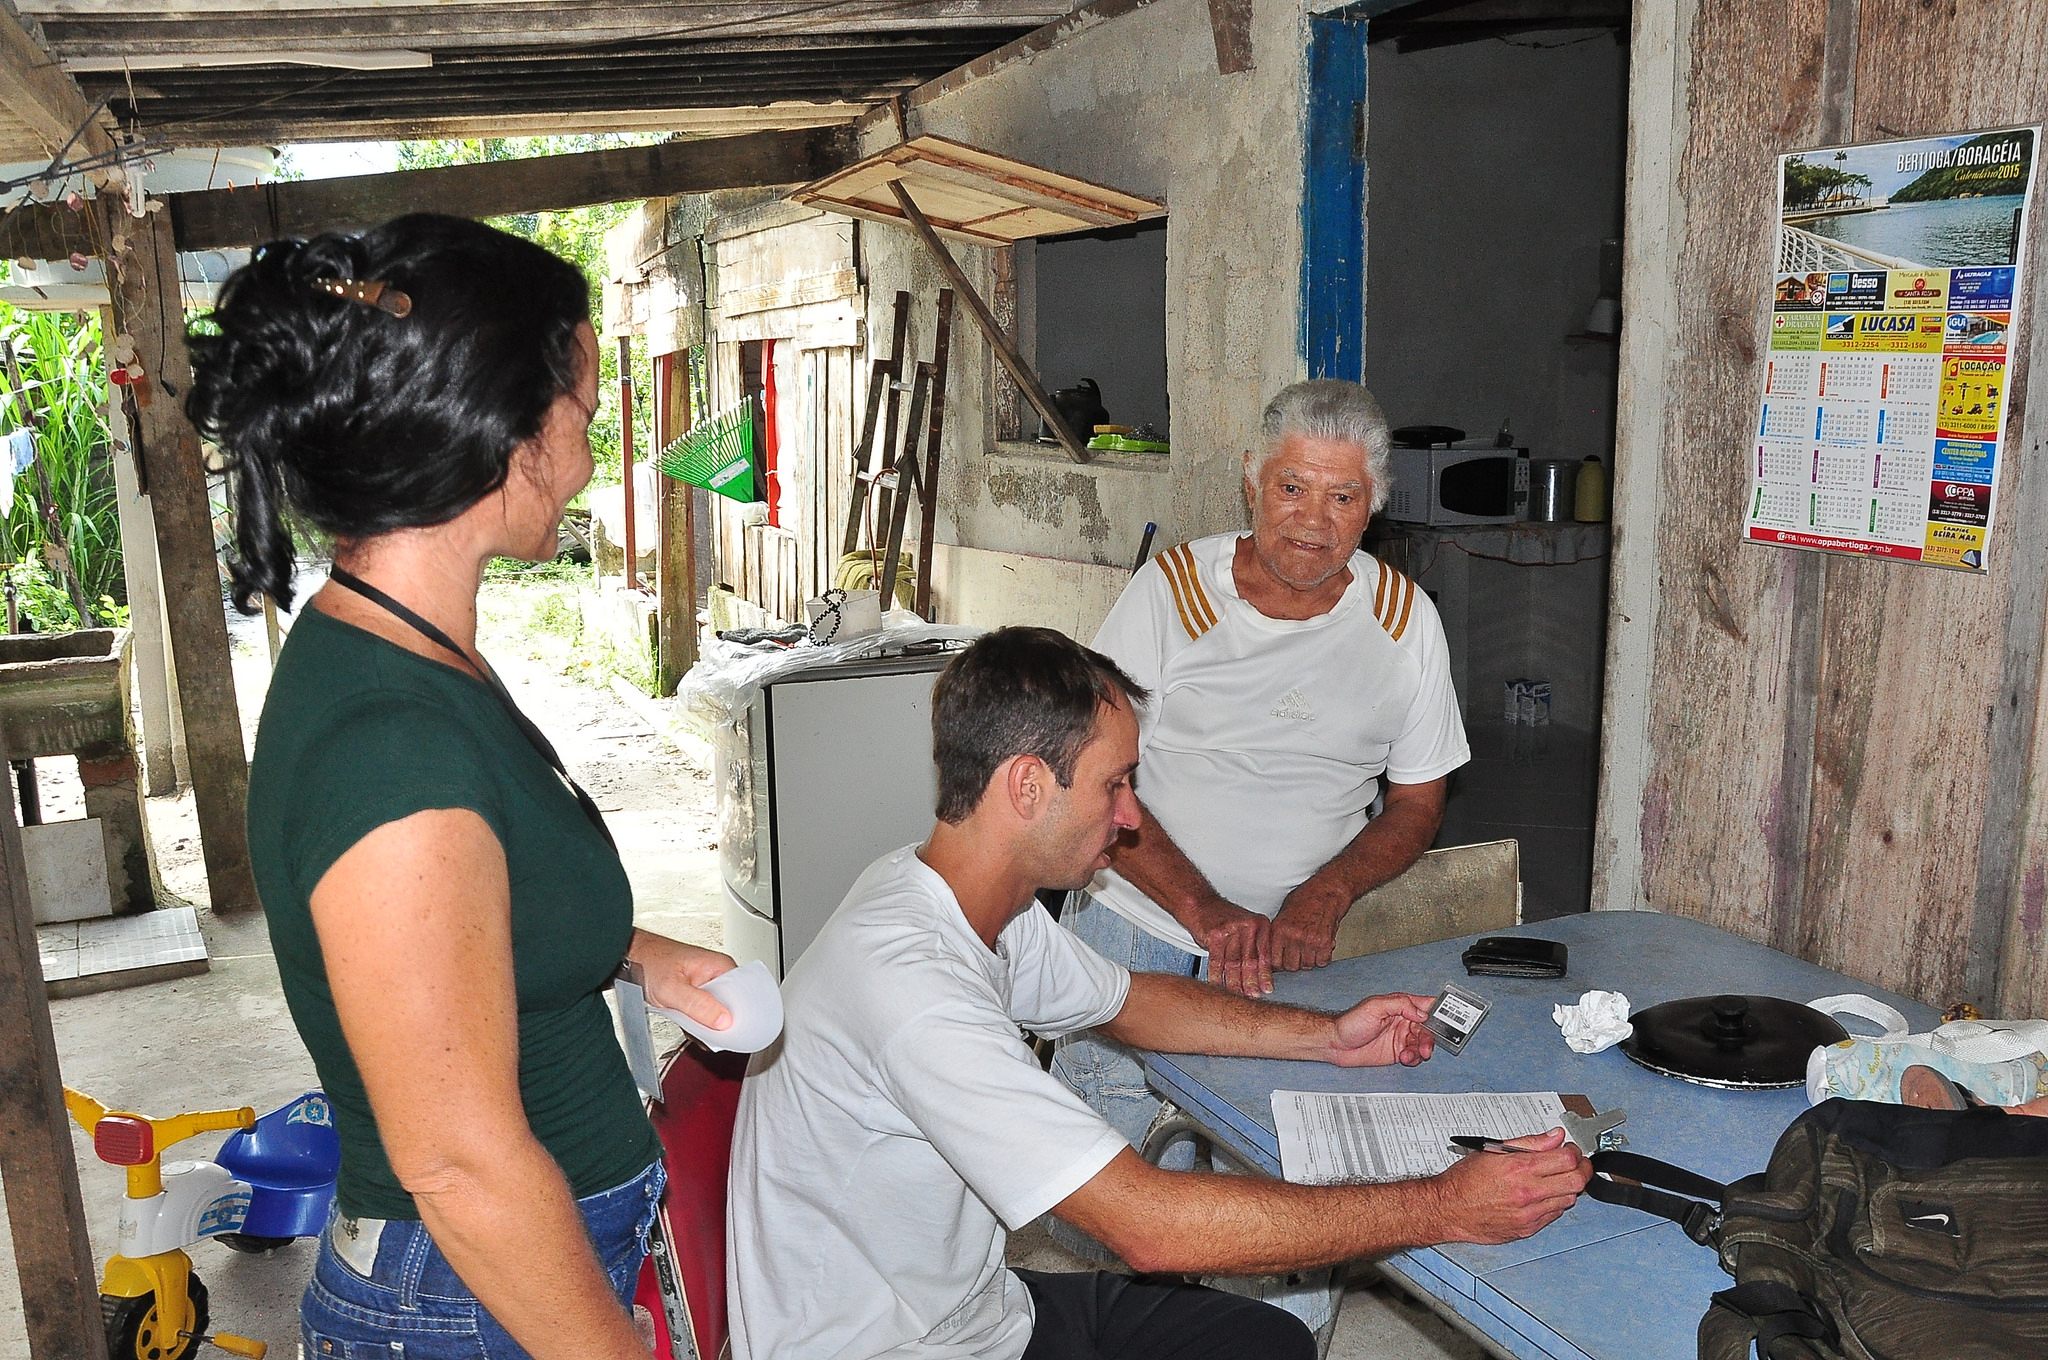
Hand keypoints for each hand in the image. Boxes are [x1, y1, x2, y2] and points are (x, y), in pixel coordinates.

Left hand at [631, 930, 736, 1033]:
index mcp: (720, 967)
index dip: (740, 1015)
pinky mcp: (696, 996)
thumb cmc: (648, 962)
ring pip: (716, 1015)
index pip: (743, 995)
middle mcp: (717, 975)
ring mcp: (707, 986)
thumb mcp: (672, 988)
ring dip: (705, 1027)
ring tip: (689, 1025)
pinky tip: (687, 1025)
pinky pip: (704, 1015)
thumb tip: (724, 1021)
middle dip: (720, 1025)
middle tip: (703, 1030)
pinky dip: (696, 1025)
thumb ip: (698, 1005)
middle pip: (731, 1008)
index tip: (730, 1032)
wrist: (629, 959)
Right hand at [1185, 896, 1270, 996]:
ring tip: (1236, 995)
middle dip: (1251, 982)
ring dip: (1234, 983)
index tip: (1267, 989)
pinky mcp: (1215, 935)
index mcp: (1260, 925)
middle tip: (1253, 996)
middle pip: (1250, 960)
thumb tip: (1261, 975)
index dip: (1265, 975)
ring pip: (1234, 963)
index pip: (1265, 955)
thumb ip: (1254, 948)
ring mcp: (1232, 930)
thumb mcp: (1245, 929)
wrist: (1200, 904)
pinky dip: (1216, 976)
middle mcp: (1248, 926)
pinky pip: (1216, 961)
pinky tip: (1217, 985)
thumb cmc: (1223, 919)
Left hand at [1271, 878, 1351, 971]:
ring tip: (1311, 948)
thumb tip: (1274, 952)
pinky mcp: (1325, 942)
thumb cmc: (1307, 897)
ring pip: (1307, 965)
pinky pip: (1322, 961)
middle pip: (1290, 966)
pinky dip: (1323, 958)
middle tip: (1299, 954)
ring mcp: (1309, 941)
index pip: (1274, 961)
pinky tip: (1321, 948)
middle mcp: (1293, 937)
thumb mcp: (1284, 913)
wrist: (1328, 890)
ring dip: (1310, 960)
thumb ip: (1278, 933)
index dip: (1279, 964)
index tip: (1283, 962)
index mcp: (1279, 929)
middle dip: (1295, 963)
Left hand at [1326, 993, 1435, 1067]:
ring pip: (1423, 1043)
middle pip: (1428, 1028)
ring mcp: (1401, 1037)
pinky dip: (1414, 1058)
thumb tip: (1421, 1012)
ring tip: (1414, 1054)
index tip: (1452, 1016)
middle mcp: (1403, 1021)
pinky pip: (1414, 1055)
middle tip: (1427, 1045)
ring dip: (1423, 1049)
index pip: (1425, 1005)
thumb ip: (1400, 1005)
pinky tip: (1406, 1058)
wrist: (1336, 1045)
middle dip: (1431, 1037)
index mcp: (1400, 1006)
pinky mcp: (1397, 1052)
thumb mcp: (1375, 1007)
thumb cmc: (1350, 1022)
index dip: (1439, 1009)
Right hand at [1428, 1128, 1590, 1244]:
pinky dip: (1554, 1202)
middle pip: (1576, 1181)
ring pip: (1569, 1199)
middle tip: (1576, 1164)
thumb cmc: (1465, 1181)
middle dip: (1581, 1169)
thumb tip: (1554, 1137)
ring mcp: (1530, 1213)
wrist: (1448, 1209)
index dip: (1573, 1151)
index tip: (1569, 1149)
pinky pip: (1554, 1214)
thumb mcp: (1493, 1150)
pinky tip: (1543, 1195)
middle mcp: (1528, 1192)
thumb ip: (1530, 1143)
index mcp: (1519, 1168)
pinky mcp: (1528, 1228)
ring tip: (1556, 1179)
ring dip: (1567, 1187)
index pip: (1567, 1159)